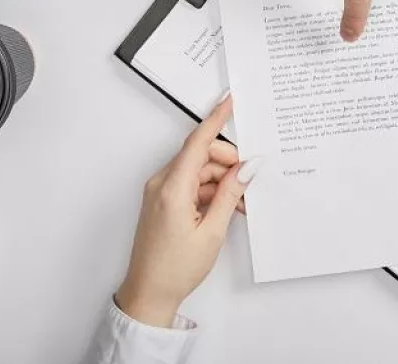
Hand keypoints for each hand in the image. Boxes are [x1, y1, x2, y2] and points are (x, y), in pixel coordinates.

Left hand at [115, 96, 260, 326]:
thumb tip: (247, 168)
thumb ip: (230, 194)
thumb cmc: (175, 268)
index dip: (216, 119)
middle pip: (201, 156)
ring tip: (240, 203)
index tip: (230, 101)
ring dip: (221, 180)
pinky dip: (210, 191)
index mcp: (172, 188)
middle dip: (229, 163)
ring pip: (198, 170)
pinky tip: (226, 207)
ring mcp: (160, 192)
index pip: (198, 142)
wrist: (148, 294)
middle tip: (249, 181)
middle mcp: (162, 184)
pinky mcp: (162, 201)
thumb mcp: (212, 231)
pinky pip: (191, 184)